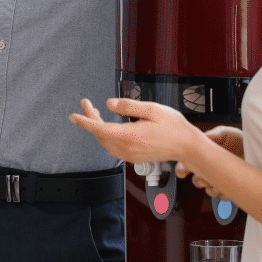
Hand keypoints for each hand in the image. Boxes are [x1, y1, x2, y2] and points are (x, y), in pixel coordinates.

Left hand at [69, 97, 198, 163]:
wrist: (188, 147)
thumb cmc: (174, 127)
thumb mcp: (152, 109)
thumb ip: (128, 106)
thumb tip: (109, 104)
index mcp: (131, 135)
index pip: (100, 129)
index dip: (85, 122)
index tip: (73, 116)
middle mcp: (128, 148)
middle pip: (100, 135)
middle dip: (91, 119)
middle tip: (88, 104)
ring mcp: (130, 155)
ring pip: (105, 143)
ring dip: (98, 129)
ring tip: (96, 114)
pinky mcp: (133, 158)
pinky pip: (113, 149)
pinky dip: (106, 137)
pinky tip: (109, 127)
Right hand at [176, 126, 242, 198]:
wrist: (260, 150)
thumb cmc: (243, 140)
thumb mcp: (225, 133)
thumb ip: (211, 135)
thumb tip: (201, 140)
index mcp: (206, 155)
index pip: (188, 163)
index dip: (183, 168)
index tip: (183, 172)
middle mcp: (211, 168)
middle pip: (196, 179)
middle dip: (199, 180)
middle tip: (205, 177)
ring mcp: (221, 179)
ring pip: (209, 189)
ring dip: (212, 187)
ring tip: (220, 181)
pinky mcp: (232, 188)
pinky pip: (223, 195)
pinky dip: (225, 193)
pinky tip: (230, 185)